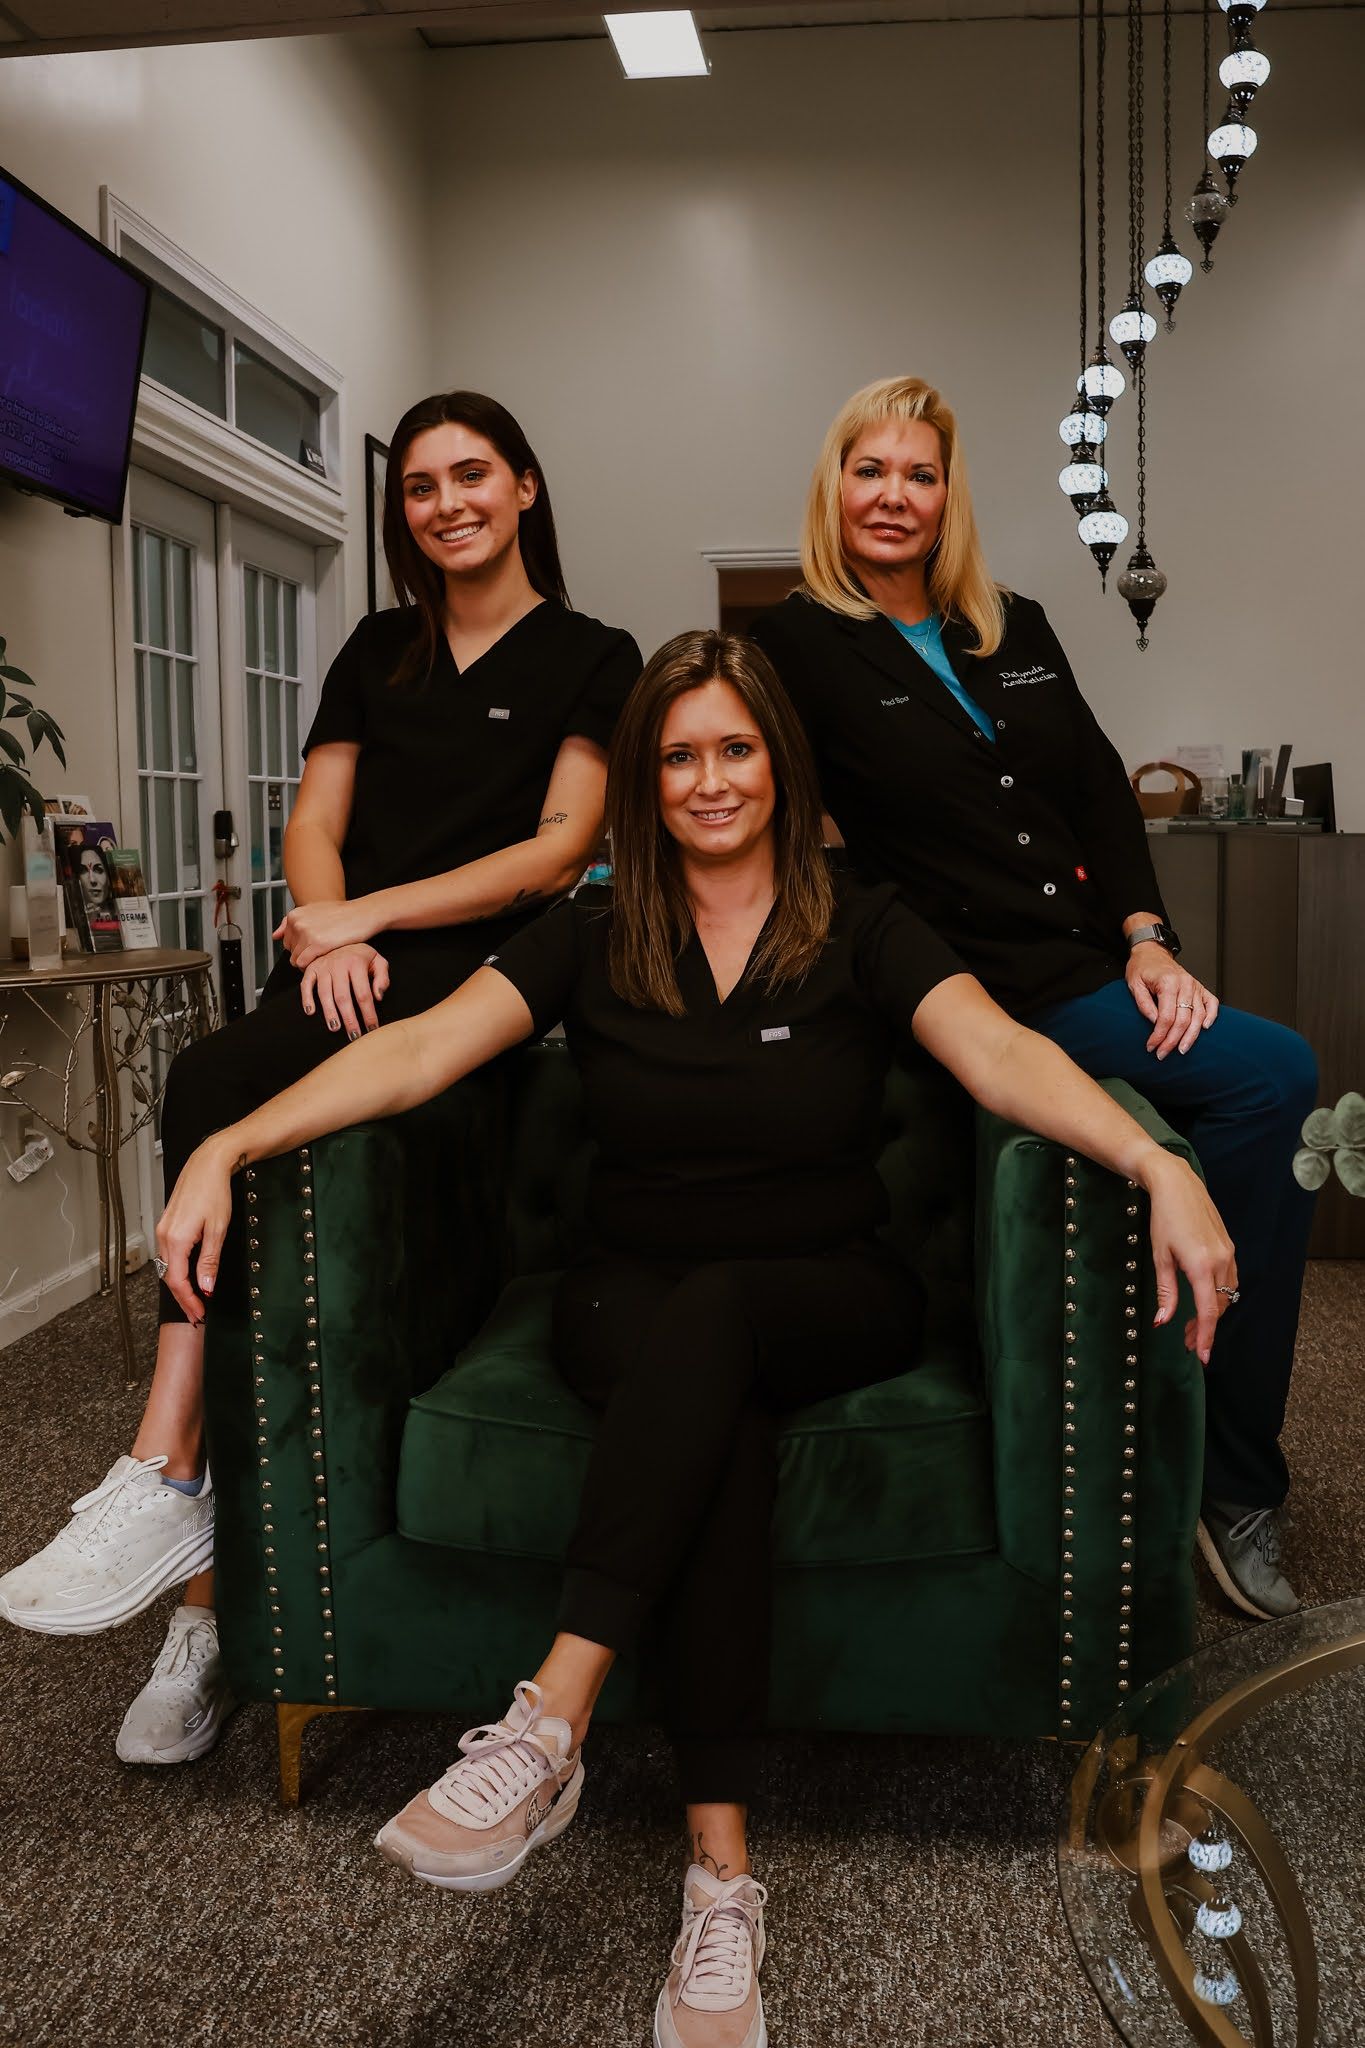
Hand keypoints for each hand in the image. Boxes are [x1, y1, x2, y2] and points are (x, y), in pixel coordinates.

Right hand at [156, 1133, 238, 1322]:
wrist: (208, 1164)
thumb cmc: (215, 1192)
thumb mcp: (218, 1229)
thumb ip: (209, 1260)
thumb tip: (206, 1286)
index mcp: (176, 1239)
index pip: (178, 1281)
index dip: (189, 1301)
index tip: (200, 1313)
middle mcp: (164, 1236)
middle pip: (170, 1277)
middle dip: (183, 1297)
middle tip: (197, 1313)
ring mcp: (163, 1229)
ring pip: (168, 1266)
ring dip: (180, 1285)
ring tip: (195, 1299)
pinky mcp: (166, 1224)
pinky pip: (169, 1254)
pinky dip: (178, 1269)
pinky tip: (188, 1275)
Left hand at [275, 897, 377, 969]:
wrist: (362, 914)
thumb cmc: (342, 914)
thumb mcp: (314, 911)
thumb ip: (292, 923)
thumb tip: (275, 935)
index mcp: (295, 915)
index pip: (286, 940)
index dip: (301, 947)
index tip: (314, 946)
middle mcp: (297, 923)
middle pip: (290, 951)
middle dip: (303, 954)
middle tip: (320, 951)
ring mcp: (306, 933)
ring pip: (295, 959)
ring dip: (308, 962)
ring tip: (323, 956)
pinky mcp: (316, 944)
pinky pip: (303, 963)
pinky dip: (311, 966)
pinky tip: (324, 960)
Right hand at [300, 943, 390, 1039]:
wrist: (340, 936)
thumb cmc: (361, 955)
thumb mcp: (378, 960)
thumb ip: (382, 977)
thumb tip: (378, 996)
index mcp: (357, 963)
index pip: (364, 994)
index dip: (368, 1013)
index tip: (372, 1028)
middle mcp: (338, 965)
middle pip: (343, 997)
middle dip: (349, 1019)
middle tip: (354, 1035)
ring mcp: (323, 967)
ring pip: (325, 994)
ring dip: (329, 1013)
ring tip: (335, 1028)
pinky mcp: (311, 968)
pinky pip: (306, 985)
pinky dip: (306, 999)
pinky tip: (311, 1012)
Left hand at [1125, 942, 1219, 1058]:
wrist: (1152, 952)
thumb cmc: (1142, 968)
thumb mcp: (1134, 985)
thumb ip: (1144, 1004)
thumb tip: (1155, 1023)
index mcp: (1168, 983)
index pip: (1167, 1017)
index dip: (1159, 1035)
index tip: (1151, 1046)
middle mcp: (1185, 984)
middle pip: (1183, 1020)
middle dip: (1172, 1040)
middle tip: (1163, 1054)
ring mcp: (1195, 986)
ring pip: (1198, 1016)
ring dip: (1191, 1036)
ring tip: (1182, 1049)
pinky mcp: (1200, 988)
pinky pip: (1212, 1003)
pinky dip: (1211, 1016)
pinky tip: (1205, 1028)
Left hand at [1143, 1153, 1238, 1365]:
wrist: (1177, 1184)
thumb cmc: (1163, 1218)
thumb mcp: (1160, 1256)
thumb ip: (1166, 1291)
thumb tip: (1163, 1321)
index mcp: (1202, 1266)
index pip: (1208, 1312)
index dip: (1205, 1336)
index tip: (1202, 1356)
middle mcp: (1221, 1261)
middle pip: (1219, 1307)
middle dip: (1204, 1328)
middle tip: (1186, 1342)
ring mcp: (1229, 1253)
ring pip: (1226, 1295)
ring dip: (1212, 1313)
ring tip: (1191, 1325)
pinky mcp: (1229, 1247)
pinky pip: (1229, 1280)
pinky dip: (1218, 1296)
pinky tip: (1203, 1300)